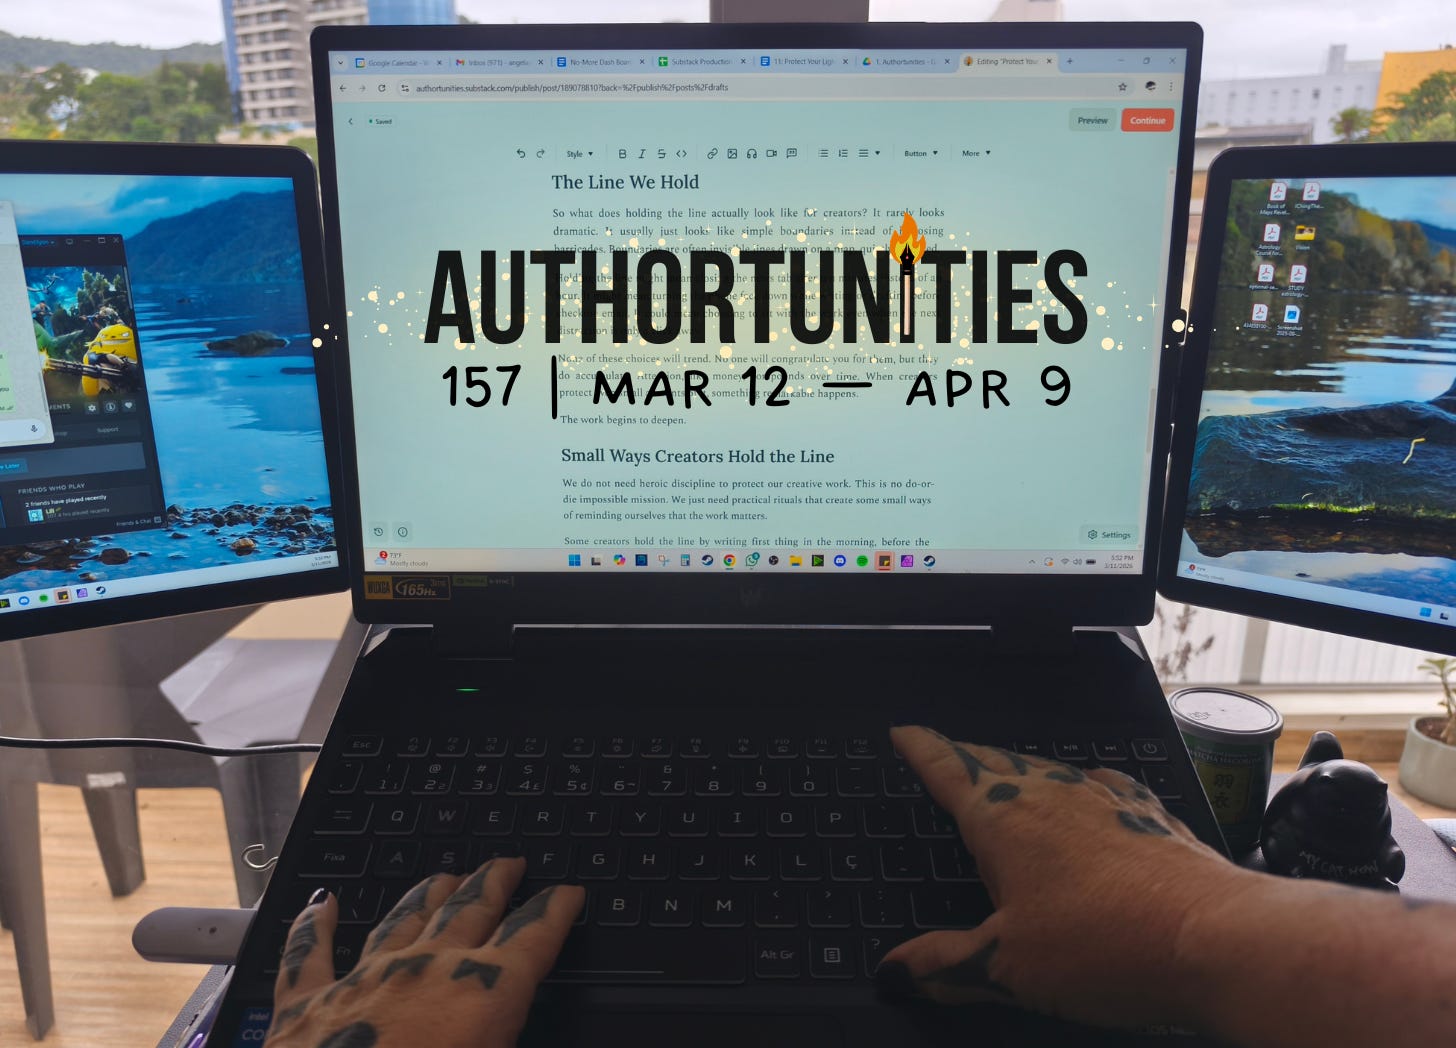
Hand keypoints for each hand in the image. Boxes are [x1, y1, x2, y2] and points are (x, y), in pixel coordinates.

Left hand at [264, 858, 583, 1047]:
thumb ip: (512, 1039)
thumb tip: (520, 1031)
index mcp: (482, 997)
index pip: (532, 938)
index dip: (556, 909)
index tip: (569, 891)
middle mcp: (428, 972)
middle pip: (472, 910)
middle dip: (496, 882)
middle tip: (512, 862)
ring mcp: (364, 980)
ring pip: (405, 918)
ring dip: (429, 893)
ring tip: (445, 875)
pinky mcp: (306, 1006)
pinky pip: (311, 954)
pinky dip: (316, 926)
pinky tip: (323, 902)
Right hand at [876, 726, 1242, 1028]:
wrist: (1216, 937)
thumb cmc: (1109, 945)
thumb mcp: (1007, 966)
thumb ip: (944, 963)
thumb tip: (894, 970)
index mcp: (1004, 819)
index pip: (948, 769)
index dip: (920, 748)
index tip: (904, 732)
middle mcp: (1052, 794)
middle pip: (996, 761)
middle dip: (965, 758)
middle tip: (946, 755)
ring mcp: (1106, 799)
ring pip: (1048, 771)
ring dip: (1020, 771)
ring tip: (1007, 777)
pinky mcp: (1151, 816)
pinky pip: (1103, 788)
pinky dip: (1082, 791)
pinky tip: (1091, 799)